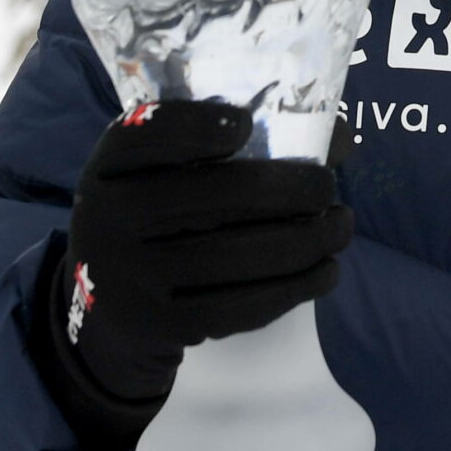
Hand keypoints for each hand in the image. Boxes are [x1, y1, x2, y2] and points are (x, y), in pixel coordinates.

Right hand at [34, 100, 352, 450]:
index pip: (151, 133)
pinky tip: (325, 270)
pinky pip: (239, 307)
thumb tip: (338, 136)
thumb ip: (243, 141)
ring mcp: (131, 276)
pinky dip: (295, 287)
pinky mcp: (161, 325)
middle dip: (288, 188)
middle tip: (327, 186)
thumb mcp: (173, 169)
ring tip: (342, 226)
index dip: (199, 126)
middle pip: (213, 196)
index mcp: (112, 164)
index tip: (247, 124)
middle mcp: (108, 217)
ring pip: (235, 256)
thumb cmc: (164, 215)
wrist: (117, 305)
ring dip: (307, 240)